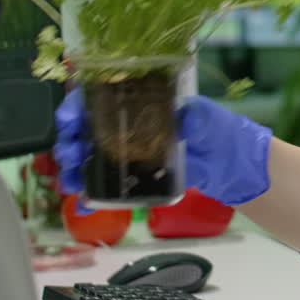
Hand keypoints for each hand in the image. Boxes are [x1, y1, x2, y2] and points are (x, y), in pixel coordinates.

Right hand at [54, 90, 273, 208]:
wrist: (230, 166)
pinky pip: (104, 186)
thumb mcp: (209, 119)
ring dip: (72, 167)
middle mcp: (127, 124)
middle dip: (69, 140)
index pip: (98, 96)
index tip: (71, 119)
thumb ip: (197, 117)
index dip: (77, 105)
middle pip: (84, 128)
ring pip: (87, 156)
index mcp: (140, 101)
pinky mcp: (132, 177)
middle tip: (69, 153)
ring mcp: (127, 152)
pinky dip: (89, 196)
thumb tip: (184, 119)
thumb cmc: (218, 132)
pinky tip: (83, 204)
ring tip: (71, 181)